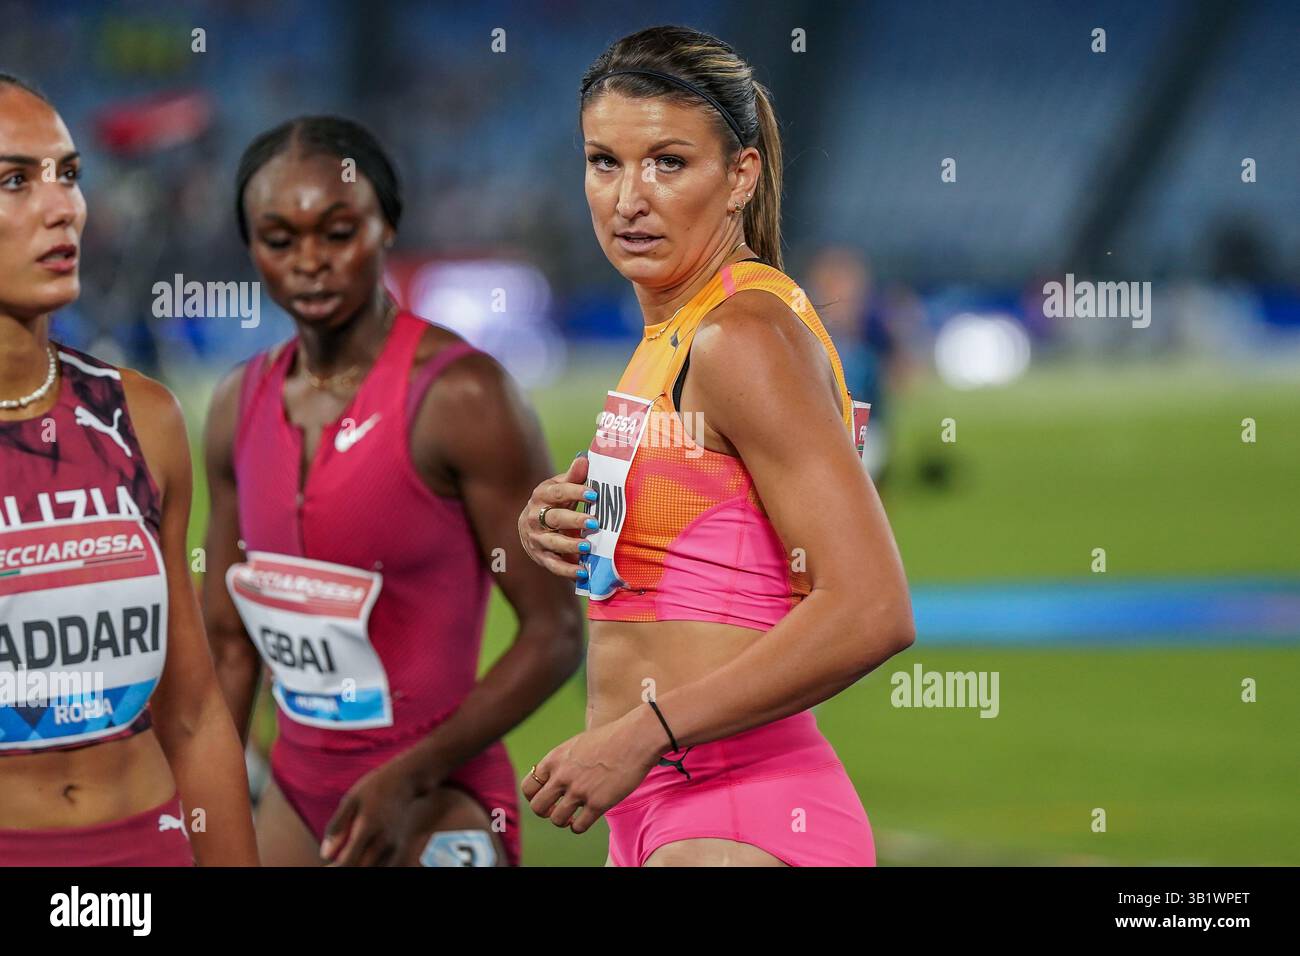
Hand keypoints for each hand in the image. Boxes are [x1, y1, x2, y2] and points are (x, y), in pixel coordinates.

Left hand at [321, 751, 443, 866]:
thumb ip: (337, 827)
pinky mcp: (406, 844)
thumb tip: (325, 855)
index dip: (335, 869)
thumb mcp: (352, 800)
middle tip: (338, 863)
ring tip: (354, 858)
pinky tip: (371, 859)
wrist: (411, 777)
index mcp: (366, 827)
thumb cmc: (377, 787)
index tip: (328, 866)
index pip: (348, 862)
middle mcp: (384, 839)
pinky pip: (392, 864)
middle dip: (348, 867)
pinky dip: (380, 865)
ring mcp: (397, 843)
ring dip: (364, 866)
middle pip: (362, 868)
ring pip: (378, 868)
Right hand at [517, 453, 595, 580]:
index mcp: (542, 495)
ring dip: (570, 545)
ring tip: (588, 547)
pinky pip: (553, 564)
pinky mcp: (540, 556)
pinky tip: (582, 572)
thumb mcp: (561, 487)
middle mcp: (534, 516)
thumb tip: (585, 458)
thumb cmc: (554, 503)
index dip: (575, 492)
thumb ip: (574, 477)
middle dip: (574, 520)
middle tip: (594, 522)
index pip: (558, 492)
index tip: (594, 494)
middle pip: (554, 518)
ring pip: (552, 542)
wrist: (529, 526)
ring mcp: (536, 538)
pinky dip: (567, 570)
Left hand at [521, 706, 662, 834]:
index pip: (528, 787)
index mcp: (555, 759)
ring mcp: (579, 790)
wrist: (636, 738)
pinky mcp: (598, 803)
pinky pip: (578, 826)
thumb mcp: (577, 744)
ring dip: (563, 821)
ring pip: (556, 820)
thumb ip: (563, 762)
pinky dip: (578, 827)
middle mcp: (563, 776)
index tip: (547, 798)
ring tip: (572, 817)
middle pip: (537, 807)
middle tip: (557, 810)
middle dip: (546, 813)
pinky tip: (585, 820)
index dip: (534, 797)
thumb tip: (555, 779)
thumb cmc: (611, 738)